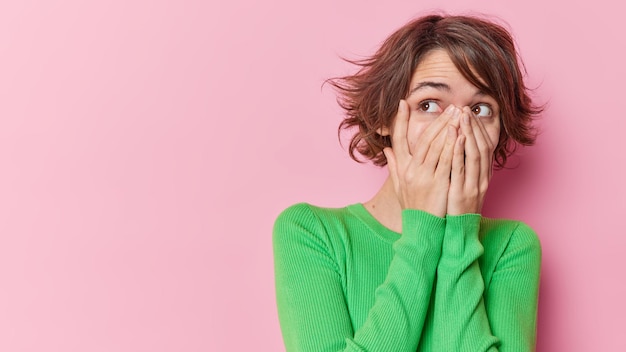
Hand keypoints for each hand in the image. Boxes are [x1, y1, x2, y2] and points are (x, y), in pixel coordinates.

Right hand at [384, 100, 460, 217]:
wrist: (422, 229)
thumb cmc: (413, 207)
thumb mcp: (399, 186)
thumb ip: (394, 166)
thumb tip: (386, 149)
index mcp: (402, 168)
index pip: (398, 139)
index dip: (400, 120)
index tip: (403, 102)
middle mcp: (411, 170)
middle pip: (423, 139)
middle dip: (437, 120)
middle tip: (449, 106)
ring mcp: (424, 176)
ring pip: (435, 146)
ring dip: (447, 128)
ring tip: (457, 114)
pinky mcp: (438, 183)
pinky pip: (446, 160)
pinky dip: (452, 145)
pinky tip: (459, 133)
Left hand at [447, 107, 495, 214]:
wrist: (457, 233)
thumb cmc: (457, 207)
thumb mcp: (463, 184)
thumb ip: (462, 165)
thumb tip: (458, 146)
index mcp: (482, 175)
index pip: (484, 146)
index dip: (478, 129)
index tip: (469, 113)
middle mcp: (481, 178)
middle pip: (482, 147)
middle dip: (474, 127)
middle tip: (464, 109)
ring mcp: (474, 186)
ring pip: (475, 154)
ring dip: (469, 134)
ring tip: (461, 117)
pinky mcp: (463, 193)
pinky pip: (462, 169)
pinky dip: (460, 152)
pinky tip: (457, 138)